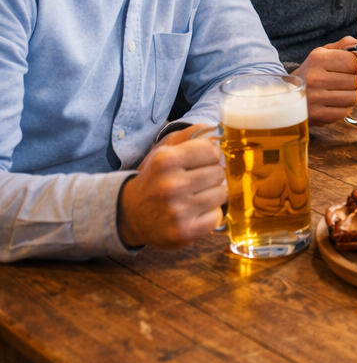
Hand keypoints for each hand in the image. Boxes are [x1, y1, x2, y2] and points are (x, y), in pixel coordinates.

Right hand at [117, 127, 225, 247]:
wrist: (130, 214)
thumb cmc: (155, 179)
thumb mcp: (165, 152)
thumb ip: (191, 136)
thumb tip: (216, 131)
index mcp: (166, 161)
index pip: (212, 151)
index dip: (211, 156)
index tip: (203, 162)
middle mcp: (172, 185)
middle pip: (219, 173)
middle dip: (211, 175)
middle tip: (197, 181)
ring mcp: (178, 211)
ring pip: (221, 194)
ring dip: (212, 194)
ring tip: (195, 196)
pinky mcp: (185, 232)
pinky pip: (217, 216)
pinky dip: (210, 214)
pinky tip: (195, 212)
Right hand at [294, 38, 356, 124]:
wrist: (289, 93)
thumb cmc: (312, 71)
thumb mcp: (322, 54)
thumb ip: (342, 46)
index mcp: (317, 59)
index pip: (352, 62)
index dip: (355, 66)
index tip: (348, 68)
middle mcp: (314, 78)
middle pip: (355, 81)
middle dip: (352, 81)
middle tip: (342, 82)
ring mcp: (314, 98)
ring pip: (352, 98)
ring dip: (349, 96)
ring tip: (339, 92)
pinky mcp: (316, 115)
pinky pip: (344, 112)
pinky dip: (342, 109)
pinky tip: (333, 104)